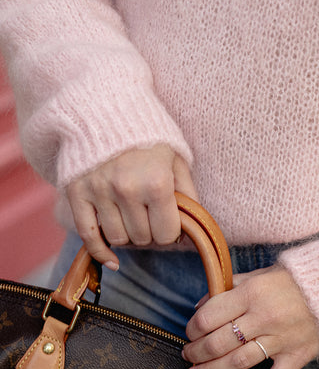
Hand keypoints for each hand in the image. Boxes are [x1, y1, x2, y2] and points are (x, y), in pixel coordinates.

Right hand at [66, 144, 197, 268]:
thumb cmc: (149, 136)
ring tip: (131, 216)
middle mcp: (127, 190)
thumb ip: (187, 194)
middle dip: (150, 232)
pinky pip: (88, 236)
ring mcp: (100, 192)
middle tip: (149, 215)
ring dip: (127, 234)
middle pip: (143, 239)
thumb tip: (192, 230)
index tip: (168, 222)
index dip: (170, 232)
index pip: (167, 234)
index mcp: (157, 183)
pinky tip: (112, 259)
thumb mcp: (177, 159)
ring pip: (118, 239)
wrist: (106, 109)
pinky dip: (100, 252)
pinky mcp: (77, 193)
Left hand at [182, 265, 318, 368]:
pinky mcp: (296, 357)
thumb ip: (228, 289)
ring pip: (238, 363)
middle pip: (219, 343)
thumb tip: (200, 307)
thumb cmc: (291, 281)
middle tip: (188, 356)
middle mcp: (265, 317)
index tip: (190, 333)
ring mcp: (282, 339)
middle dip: (196, 353)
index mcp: (252, 293)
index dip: (193, 328)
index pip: (209, 316)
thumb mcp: (257, 275)